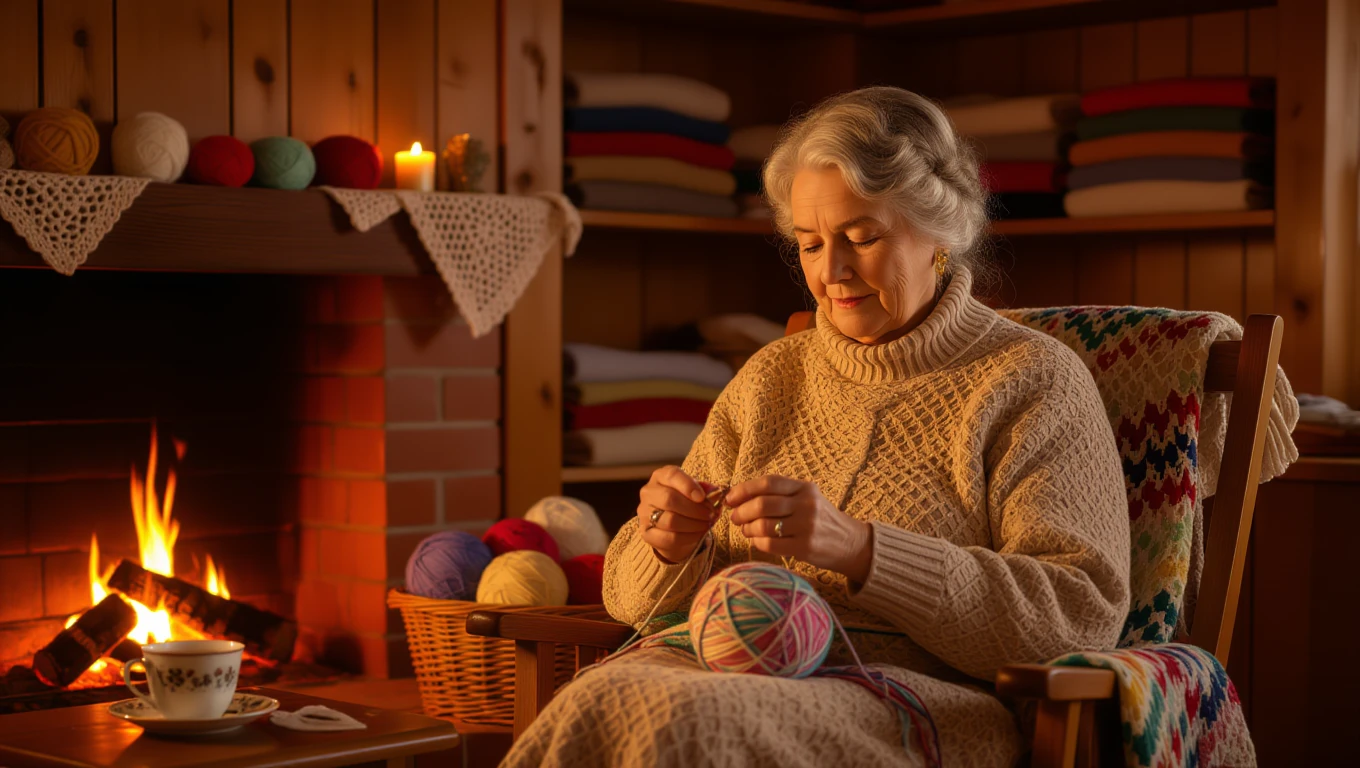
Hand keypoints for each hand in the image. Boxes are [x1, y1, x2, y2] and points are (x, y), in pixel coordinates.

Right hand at [637, 465, 717, 563]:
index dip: (688, 485)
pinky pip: (668, 538)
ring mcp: (644, 514)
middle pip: (669, 499)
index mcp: (660, 476)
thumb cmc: (686, 503)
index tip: (702, 497)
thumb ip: (705, 490)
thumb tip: (715, 493)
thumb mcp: (696, 492)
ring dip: (694, 524)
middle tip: (711, 514)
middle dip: (695, 509)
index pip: (671, 475)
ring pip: (670, 521)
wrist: (675, 528)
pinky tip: (698, 534)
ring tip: (707, 524)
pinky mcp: (646, 534)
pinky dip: (688, 538)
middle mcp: (648, 492)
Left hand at [726, 475, 872, 582]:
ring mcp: (807, 526)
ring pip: (763, 525)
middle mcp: (807, 504)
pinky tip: (757, 541)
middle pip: (762, 504)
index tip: (730, 498)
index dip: (744, 489)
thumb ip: (780, 495)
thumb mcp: (807, 499)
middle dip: (742, 511)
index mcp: (805, 488)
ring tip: (746, 530)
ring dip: (748, 529)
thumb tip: (739, 498)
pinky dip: (757, 542)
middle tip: (735, 517)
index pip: (768, 483)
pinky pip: (770, 544)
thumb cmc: (821, 520)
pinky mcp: (805, 547)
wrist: (850, 543)